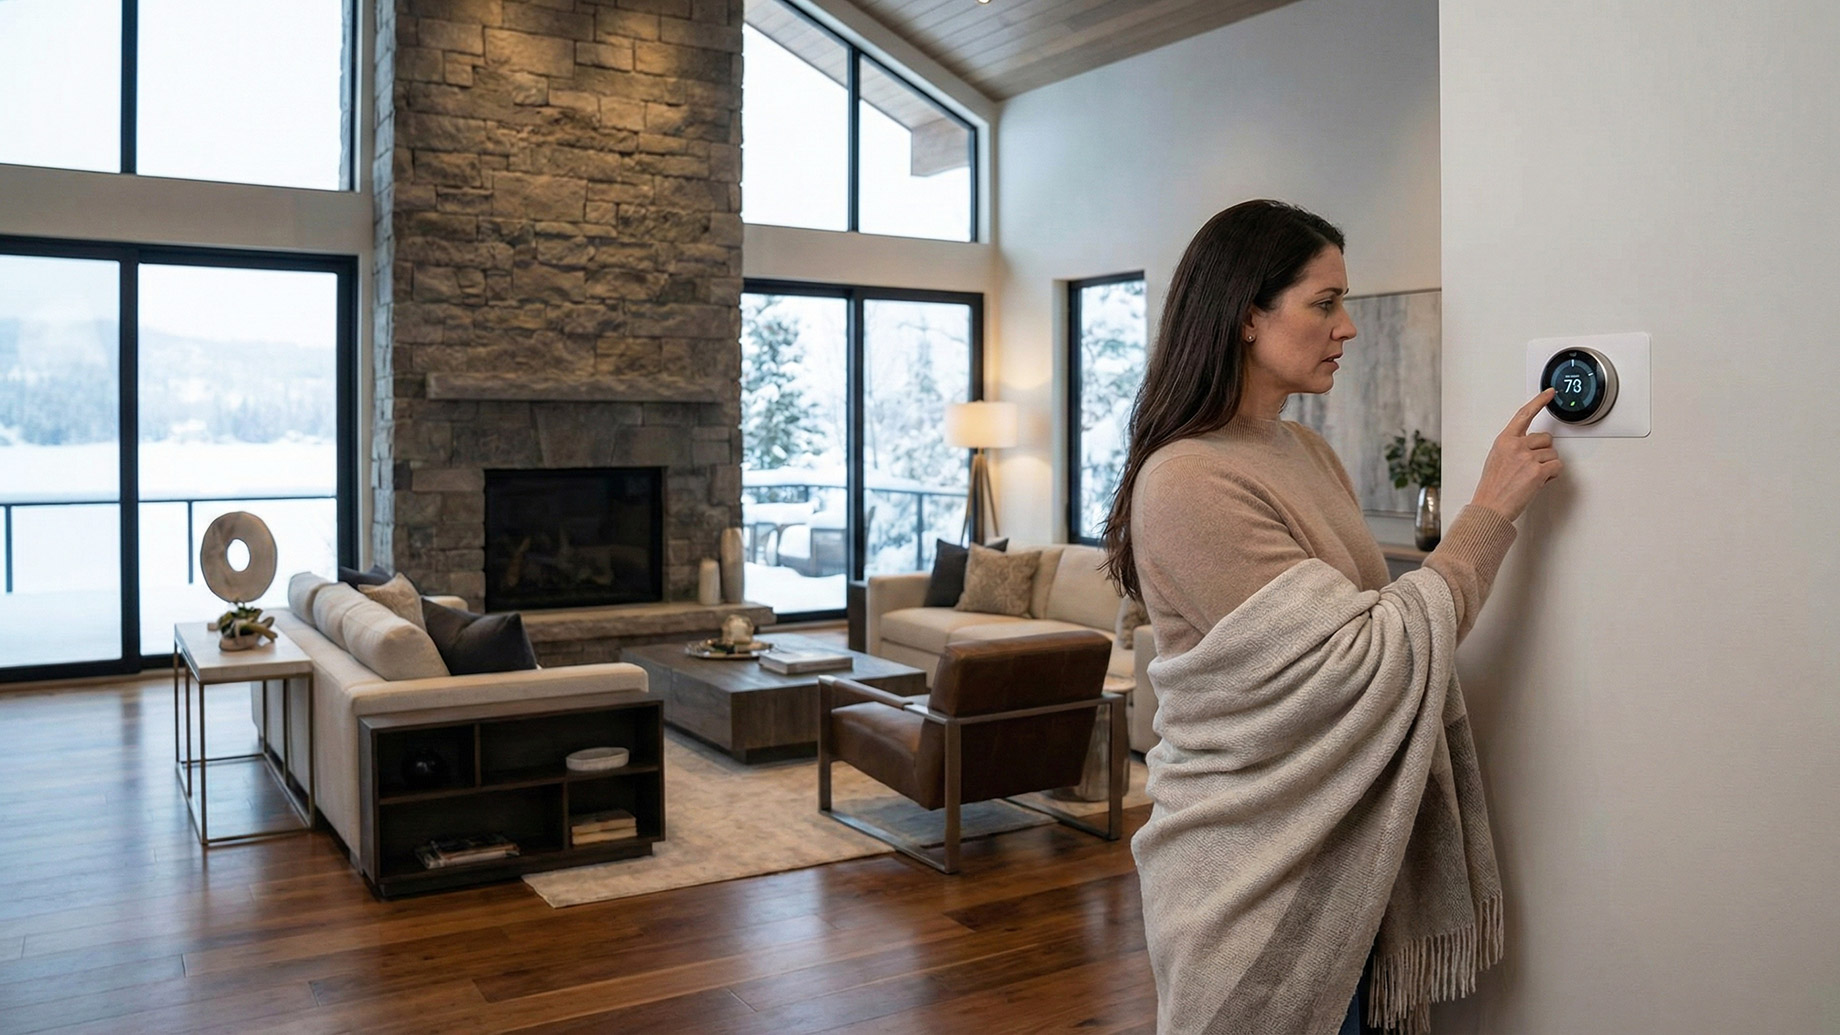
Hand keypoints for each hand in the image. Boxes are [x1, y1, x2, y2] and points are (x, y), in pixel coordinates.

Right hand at [1471, 389, 1563, 521]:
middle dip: (1543, 452)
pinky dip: (1552, 475)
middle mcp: (1516, 445)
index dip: (1539, 402)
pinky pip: (1557, 467)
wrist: (1491, 507)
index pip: (1524, 415)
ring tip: (1531, 477)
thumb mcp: (1496, 459)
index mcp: (1504, 440)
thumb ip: (1513, 447)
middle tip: (1531, 466)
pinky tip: (1539, 481)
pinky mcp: (1538, 471)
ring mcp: (1527, 457)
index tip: (1549, 393)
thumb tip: (1530, 446)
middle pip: (1546, 439)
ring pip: (1553, 455)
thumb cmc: (1492, 487)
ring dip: (1547, 466)